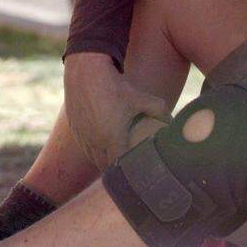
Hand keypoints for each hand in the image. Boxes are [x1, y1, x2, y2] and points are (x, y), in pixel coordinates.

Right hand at [64, 53, 172, 168]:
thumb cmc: (115, 86)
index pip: (119, 166)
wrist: (86, 72)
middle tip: (127, 169)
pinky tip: (99, 144)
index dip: (127, 172)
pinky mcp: (74, 128)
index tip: (135, 173)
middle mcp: (94, 141)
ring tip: (113, 160)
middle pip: (105, 165)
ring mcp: (82, 136)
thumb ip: (158, 109)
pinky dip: (92, 148)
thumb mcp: (139, 97)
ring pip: (92, 157)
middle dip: (115, 170)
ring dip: (102, 160)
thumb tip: (171, 119)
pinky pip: (84, 145)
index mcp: (111, 138)